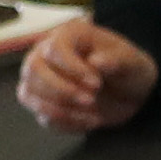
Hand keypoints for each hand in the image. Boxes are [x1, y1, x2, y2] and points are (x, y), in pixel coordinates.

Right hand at [18, 16, 160, 133]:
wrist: (130, 92)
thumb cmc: (127, 69)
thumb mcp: (132, 62)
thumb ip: (117, 60)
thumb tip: (96, 61)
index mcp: (69, 35)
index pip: (54, 48)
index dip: (72, 68)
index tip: (96, 83)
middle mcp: (46, 54)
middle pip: (33, 70)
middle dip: (62, 90)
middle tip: (91, 100)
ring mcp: (41, 79)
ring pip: (28, 94)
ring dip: (60, 110)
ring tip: (94, 115)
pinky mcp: (43, 103)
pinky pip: (42, 116)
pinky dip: (66, 123)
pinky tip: (90, 122)